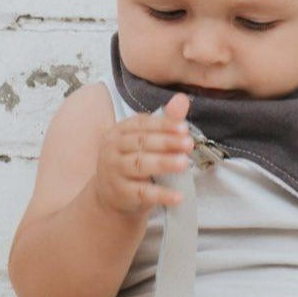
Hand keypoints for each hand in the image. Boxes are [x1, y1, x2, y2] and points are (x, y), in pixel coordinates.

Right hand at [94, 93, 193, 214]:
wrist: (109, 196)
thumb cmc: (131, 163)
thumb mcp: (145, 142)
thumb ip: (165, 122)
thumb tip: (182, 99)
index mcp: (119, 131)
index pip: (141, 124)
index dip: (163, 125)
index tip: (184, 128)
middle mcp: (113, 149)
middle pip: (141, 142)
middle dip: (166, 142)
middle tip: (188, 144)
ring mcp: (115, 171)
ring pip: (140, 165)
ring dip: (163, 163)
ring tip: (184, 163)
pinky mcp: (122, 193)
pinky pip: (143, 193)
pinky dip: (161, 194)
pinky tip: (178, 196)